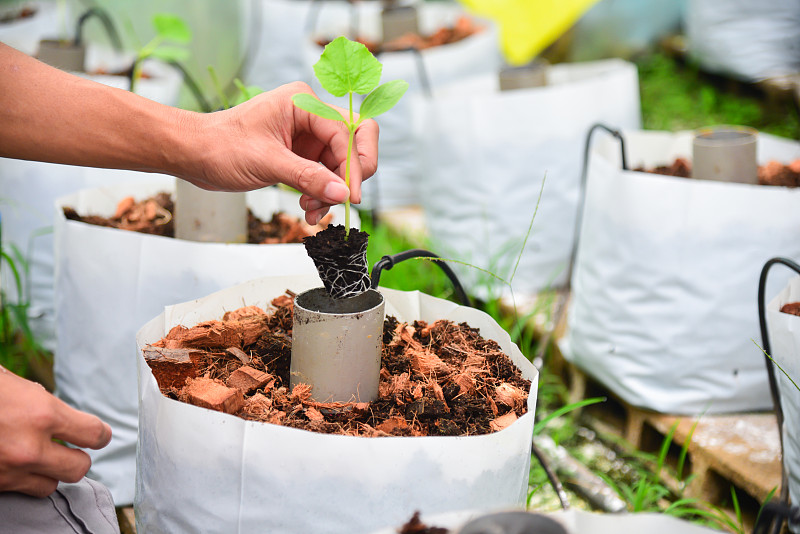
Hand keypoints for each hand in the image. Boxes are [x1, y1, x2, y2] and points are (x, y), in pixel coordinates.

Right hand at [0, 368, 111, 497]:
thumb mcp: (10, 383)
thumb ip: (39, 400)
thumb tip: (58, 414)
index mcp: (41, 413)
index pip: (94, 434)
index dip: (99, 434)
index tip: (97, 434)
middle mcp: (29, 448)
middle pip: (79, 468)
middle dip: (77, 457)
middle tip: (69, 447)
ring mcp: (8, 472)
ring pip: (50, 486)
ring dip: (49, 472)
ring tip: (38, 456)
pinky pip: (20, 492)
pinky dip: (21, 481)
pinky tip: (13, 463)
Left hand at [184, 82, 379, 224]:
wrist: (194, 154)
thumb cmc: (220, 146)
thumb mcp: (267, 162)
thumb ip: (308, 177)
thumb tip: (342, 193)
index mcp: (303, 103)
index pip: (346, 133)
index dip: (352, 166)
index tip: (350, 196)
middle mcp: (310, 115)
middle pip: (354, 143)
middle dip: (349, 175)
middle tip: (342, 201)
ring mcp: (307, 135)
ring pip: (341, 164)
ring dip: (332, 190)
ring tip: (312, 210)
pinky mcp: (301, 154)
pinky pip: (325, 175)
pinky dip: (321, 194)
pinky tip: (308, 208)